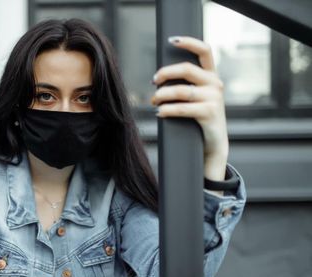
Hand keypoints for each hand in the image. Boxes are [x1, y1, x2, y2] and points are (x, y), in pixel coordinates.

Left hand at [151, 36, 227, 181]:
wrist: (212, 143)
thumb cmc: (198, 118)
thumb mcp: (195, 97)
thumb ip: (185, 84)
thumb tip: (159, 78)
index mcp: (211, 75)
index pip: (204, 51)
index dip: (189, 42)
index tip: (171, 40)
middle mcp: (215, 83)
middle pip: (186, 69)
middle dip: (165, 73)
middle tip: (154, 82)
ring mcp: (214, 98)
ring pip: (181, 90)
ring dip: (162, 95)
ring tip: (153, 101)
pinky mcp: (209, 113)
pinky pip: (182, 108)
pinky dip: (167, 110)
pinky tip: (159, 113)